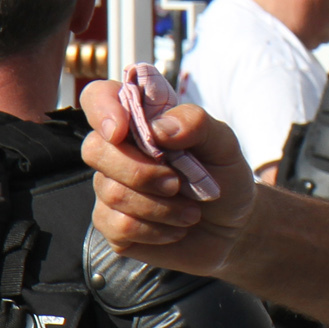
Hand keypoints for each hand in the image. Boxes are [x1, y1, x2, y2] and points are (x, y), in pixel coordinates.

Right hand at [80, 78, 254, 273]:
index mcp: (141, 121)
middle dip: (141, 171)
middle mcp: (118, 152)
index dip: (102, 109)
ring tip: (191, 212)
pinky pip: (120, 226)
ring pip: (113, 193)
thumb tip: (156, 128)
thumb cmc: (223, 176)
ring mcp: (111, 188)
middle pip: (94, 150)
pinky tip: (177, 228)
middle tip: (177, 184)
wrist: (233, 226)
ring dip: (162, 207)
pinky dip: (157, 230)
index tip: (121, 130)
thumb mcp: (223, 144)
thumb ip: (195, 123)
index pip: (98, 97)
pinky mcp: (113, 225)